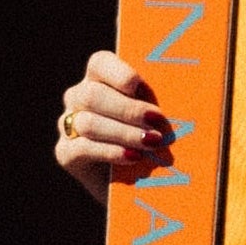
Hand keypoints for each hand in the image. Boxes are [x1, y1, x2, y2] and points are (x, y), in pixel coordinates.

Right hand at [56, 50, 177, 204]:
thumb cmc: (154, 138)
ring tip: (152, 143)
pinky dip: (111, 152)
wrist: (137, 181)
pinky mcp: (66, 152)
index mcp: (100, 78)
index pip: (100, 63)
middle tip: (157, 122)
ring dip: (124, 133)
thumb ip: (160, 102)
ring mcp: (68, 124)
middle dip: (128, 109)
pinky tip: (132, 157)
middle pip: (93, 94)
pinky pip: (83, 148)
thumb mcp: (158, 116)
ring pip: (89, 123)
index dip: (119, 73)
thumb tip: (179, 95)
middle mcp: (79, 96)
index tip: (140, 86)